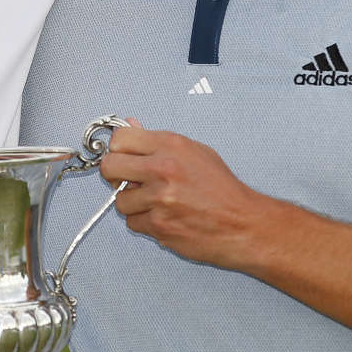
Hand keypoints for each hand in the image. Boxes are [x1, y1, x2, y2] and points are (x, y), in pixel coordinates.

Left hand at [98, 123, 268, 271]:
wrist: (242, 223)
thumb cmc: (222, 190)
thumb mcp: (196, 153)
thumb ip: (158, 141)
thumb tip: (131, 125)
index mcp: (172, 145)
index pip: (121, 138)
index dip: (119, 149)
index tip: (125, 157)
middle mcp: (163, 169)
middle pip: (109, 166)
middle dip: (115, 175)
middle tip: (130, 181)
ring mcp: (159, 199)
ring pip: (120, 200)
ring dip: (134, 204)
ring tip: (157, 203)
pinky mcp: (159, 226)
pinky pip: (133, 222)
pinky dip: (145, 222)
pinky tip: (165, 218)